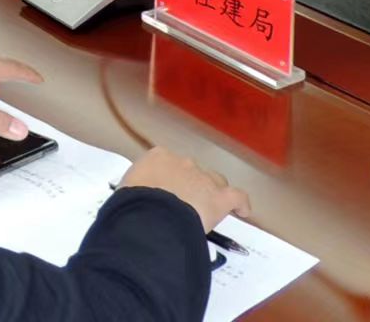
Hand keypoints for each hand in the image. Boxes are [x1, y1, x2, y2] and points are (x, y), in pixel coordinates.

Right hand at [119, 147, 251, 231]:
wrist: (151, 214)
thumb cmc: (132, 203)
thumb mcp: (126, 190)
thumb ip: (137, 190)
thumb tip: (136, 204)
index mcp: (158, 157)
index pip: (166, 163)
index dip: (168, 179)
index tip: (165, 191)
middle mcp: (183, 162)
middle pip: (192, 171)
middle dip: (190, 185)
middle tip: (182, 204)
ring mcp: (203, 178)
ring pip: (215, 181)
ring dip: (212, 192)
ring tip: (208, 208)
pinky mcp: (219, 198)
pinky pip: (237, 197)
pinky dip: (241, 204)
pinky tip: (242, 212)